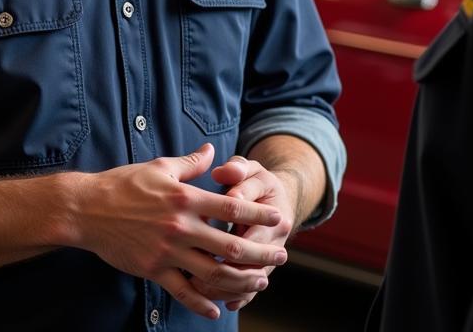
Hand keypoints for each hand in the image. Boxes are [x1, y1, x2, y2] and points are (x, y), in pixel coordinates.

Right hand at [73, 143, 287, 320]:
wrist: (88, 209)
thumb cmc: (124, 184)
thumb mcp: (160, 167)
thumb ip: (190, 163)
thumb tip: (212, 150)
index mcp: (185, 199)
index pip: (231, 208)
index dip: (258, 215)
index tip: (278, 218)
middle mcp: (181, 227)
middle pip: (230, 246)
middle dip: (260, 253)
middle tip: (281, 256)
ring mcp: (168, 251)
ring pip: (212, 273)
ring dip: (240, 280)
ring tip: (259, 282)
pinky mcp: (153, 269)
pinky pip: (182, 291)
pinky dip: (202, 302)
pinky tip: (217, 308)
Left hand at [191, 154, 296, 312]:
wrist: (279, 200)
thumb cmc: (256, 182)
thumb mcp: (249, 169)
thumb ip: (236, 169)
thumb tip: (222, 172)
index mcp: (274, 213)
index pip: (252, 231)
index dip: (229, 239)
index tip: (202, 241)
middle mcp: (277, 239)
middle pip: (251, 263)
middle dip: (223, 270)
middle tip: (194, 274)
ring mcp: (270, 257)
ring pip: (251, 280)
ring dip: (226, 287)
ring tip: (198, 289)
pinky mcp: (263, 268)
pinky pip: (251, 289)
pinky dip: (238, 298)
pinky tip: (219, 304)